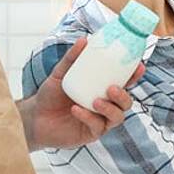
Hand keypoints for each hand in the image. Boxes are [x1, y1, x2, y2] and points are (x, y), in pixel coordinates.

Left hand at [20, 37, 143, 150]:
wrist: (35, 117)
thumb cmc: (50, 95)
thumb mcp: (60, 73)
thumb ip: (72, 58)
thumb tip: (84, 40)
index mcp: (101, 89)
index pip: (123, 82)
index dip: (134, 76)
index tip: (138, 66)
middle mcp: (105, 105)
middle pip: (126, 102)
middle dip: (124, 95)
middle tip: (112, 88)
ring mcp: (100, 121)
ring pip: (117, 117)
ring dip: (110, 109)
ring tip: (95, 101)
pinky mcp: (91, 133)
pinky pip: (97, 126)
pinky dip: (88, 117)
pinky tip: (76, 110)